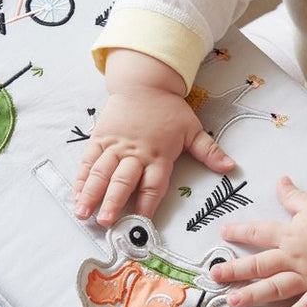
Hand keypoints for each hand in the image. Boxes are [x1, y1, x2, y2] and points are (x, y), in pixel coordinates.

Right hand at [74, 49, 233, 225]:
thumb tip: (230, 167)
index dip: (146, 205)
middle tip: (106, 222)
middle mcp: (135, 153)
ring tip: (82, 213)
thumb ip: (209, 151)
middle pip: (123, 181)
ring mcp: (115, 146)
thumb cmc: (169, 109)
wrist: (144, 82)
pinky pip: (89, 160)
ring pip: (101, 173)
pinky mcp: (100, 138)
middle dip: (113, 203)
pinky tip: (76, 194)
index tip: (141, 225)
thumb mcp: (193, 129)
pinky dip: (81, 178)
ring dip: (91, 194)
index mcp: (159, 155)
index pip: (153, 185)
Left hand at [210, 176, 306, 306]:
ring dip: (253, 295)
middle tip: (214, 276)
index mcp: (290, 234)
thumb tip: (280, 180)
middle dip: (234, 270)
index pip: (258, 232)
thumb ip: (293, 196)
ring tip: (233, 302)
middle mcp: (294, 257)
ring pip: (275, 287)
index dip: (239, 232)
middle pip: (259, 264)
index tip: (223, 233)